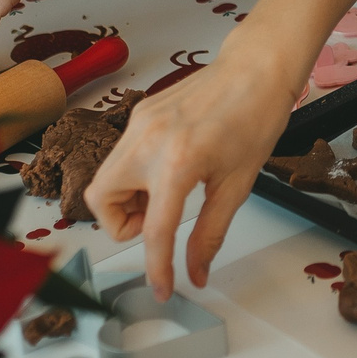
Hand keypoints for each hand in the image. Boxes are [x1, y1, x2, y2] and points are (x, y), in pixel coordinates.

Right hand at [85, 44, 306, 298]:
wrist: (256, 68)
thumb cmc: (255, 119)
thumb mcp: (238, 185)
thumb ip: (210, 234)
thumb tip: (197, 273)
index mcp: (178, 163)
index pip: (153, 231)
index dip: (155, 267)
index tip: (161, 289)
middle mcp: (148, 140)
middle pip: (100, 199)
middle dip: (121, 222)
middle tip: (157, 221)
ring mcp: (139, 123)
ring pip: (104, 177)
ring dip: (126, 198)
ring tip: (167, 194)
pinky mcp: (139, 113)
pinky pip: (121, 155)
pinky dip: (134, 173)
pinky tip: (169, 168)